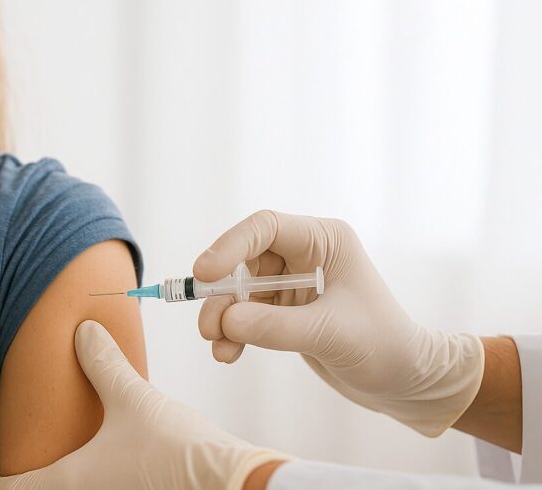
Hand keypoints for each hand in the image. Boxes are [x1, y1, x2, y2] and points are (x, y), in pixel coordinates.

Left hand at [0, 320, 288, 489]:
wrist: (228, 483)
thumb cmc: (175, 449)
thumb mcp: (132, 397)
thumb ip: (103, 363)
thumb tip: (83, 330)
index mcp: (69, 481)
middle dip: (26, 484)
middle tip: (22, 462)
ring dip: (58, 483)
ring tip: (59, 463)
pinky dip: (87, 485)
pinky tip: (102, 467)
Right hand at [194, 210, 484, 436]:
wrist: (406, 383)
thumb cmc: (384, 346)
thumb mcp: (330, 333)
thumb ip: (276, 326)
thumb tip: (225, 319)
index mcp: (324, 241)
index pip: (265, 228)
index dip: (230, 245)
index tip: (204, 273)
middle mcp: (305, 255)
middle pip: (245, 261)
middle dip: (223, 293)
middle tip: (207, 325)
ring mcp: (292, 284)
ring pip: (240, 291)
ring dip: (223, 317)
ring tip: (217, 346)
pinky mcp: (285, 312)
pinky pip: (246, 315)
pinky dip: (233, 333)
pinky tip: (228, 353)